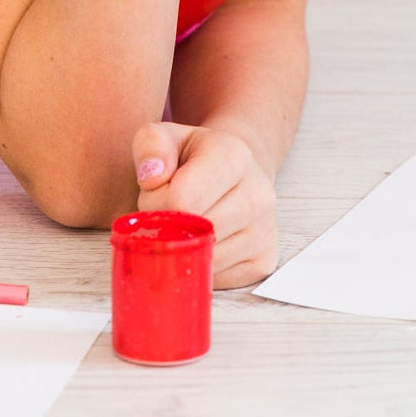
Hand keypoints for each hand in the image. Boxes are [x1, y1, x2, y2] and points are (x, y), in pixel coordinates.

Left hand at [132, 122, 277, 288]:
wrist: (235, 173)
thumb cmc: (193, 157)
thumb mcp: (167, 136)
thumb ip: (151, 145)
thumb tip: (152, 177)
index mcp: (234, 156)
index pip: (181, 200)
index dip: (156, 203)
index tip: (157, 193)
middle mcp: (259, 193)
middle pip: (193, 234)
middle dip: (168, 229)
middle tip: (170, 212)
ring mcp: (265, 230)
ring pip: (205, 261)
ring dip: (183, 251)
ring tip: (188, 225)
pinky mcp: (264, 260)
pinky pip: (217, 280)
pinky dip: (201, 268)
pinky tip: (204, 242)